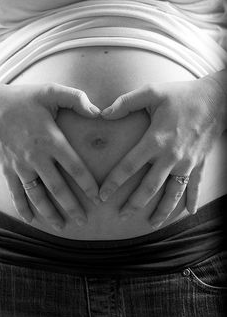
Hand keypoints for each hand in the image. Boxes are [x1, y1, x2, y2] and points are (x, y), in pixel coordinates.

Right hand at [0, 82, 100, 228]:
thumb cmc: (24, 98)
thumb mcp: (51, 91)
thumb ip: (76, 99)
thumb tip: (98, 111)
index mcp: (51, 140)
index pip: (74, 167)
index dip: (87, 184)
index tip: (98, 198)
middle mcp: (36, 157)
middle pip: (58, 188)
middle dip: (72, 206)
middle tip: (83, 221)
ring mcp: (20, 166)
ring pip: (37, 196)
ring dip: (49, 213)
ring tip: (62, 226)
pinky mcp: (7, 169)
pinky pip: (16, 193)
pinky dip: (22, 207)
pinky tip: (30, 220)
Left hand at [99, 76, 226, 227]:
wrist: (217, 99)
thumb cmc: (182, 95)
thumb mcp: (152, 92)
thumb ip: (126, 102)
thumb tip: (103, 113)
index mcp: (155, 140)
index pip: (129, 166)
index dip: (114, 182)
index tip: (102, 195)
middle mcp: (171, 156)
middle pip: (149, 187)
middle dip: (134, 204)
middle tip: (121, 216)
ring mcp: (187, 163)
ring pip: (172, 193)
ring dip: (161, 210)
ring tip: (151, 224)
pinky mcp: (199, 163)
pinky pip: (195, 186)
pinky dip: (192, 200)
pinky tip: (189, 212)